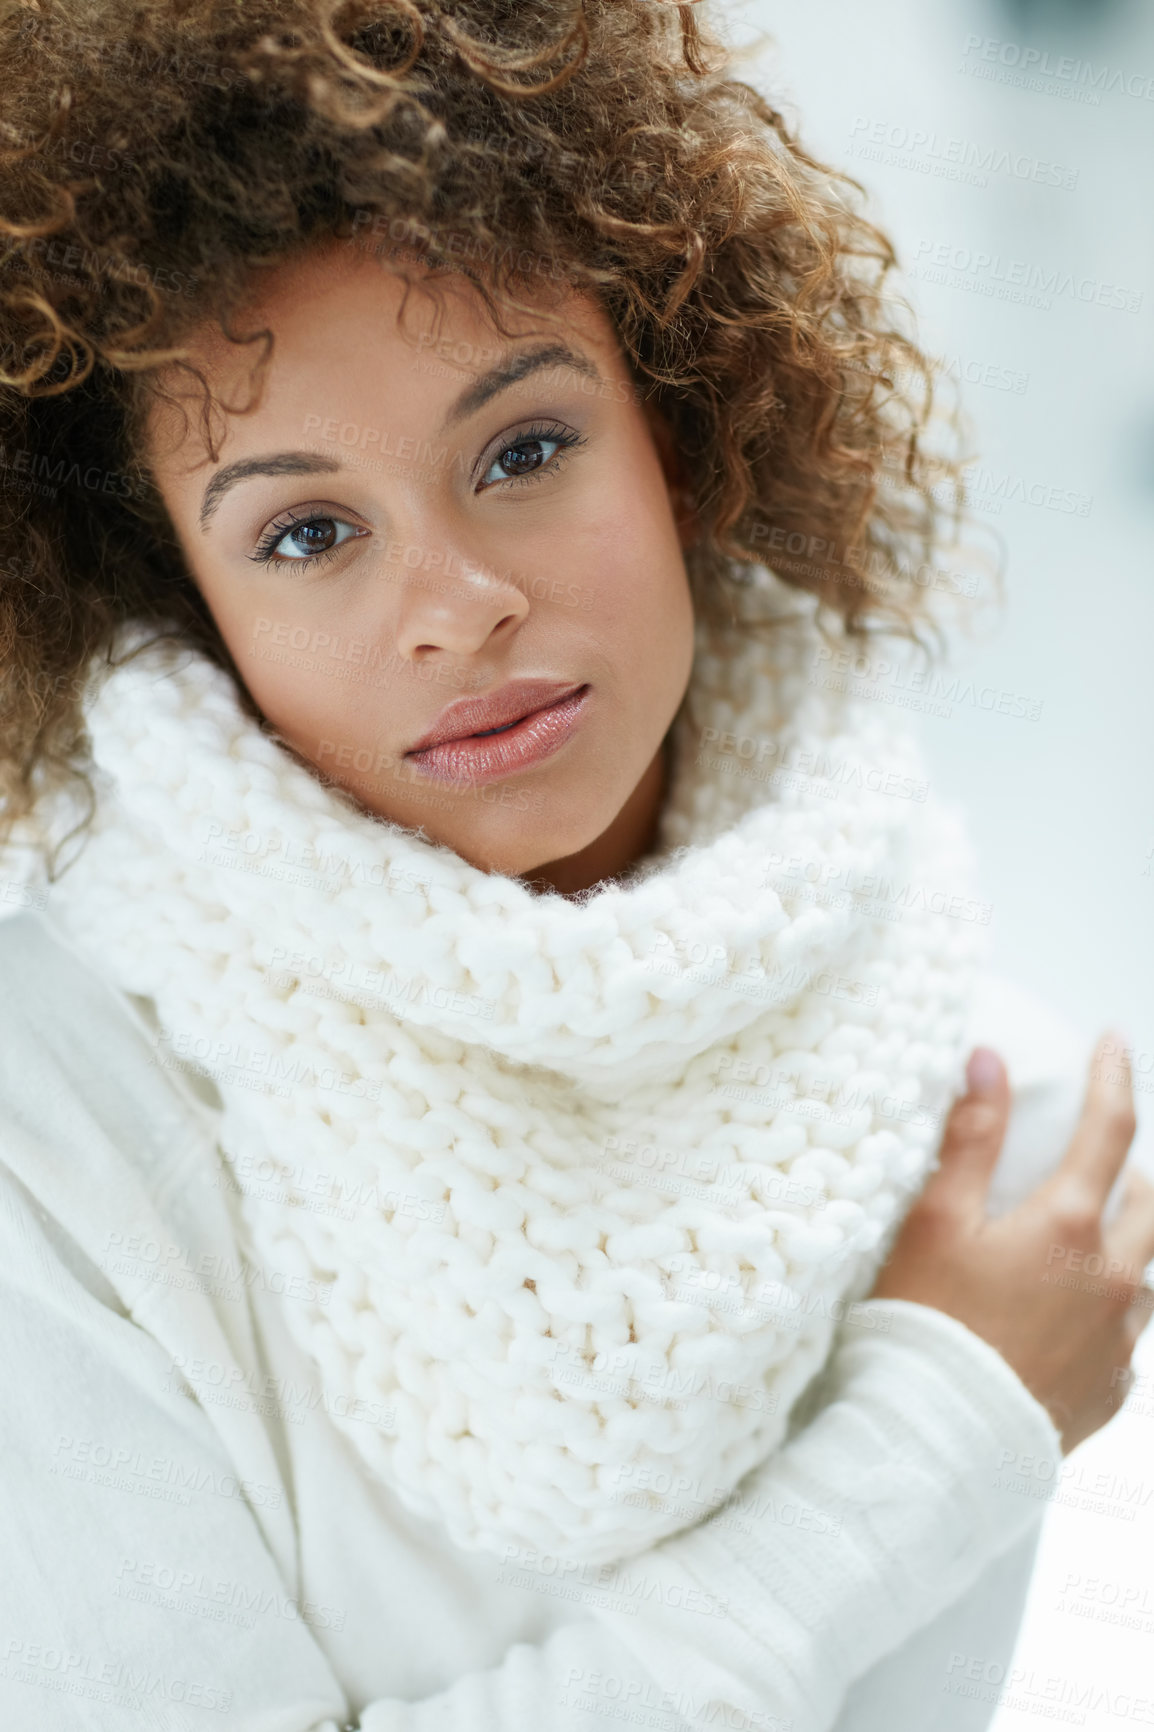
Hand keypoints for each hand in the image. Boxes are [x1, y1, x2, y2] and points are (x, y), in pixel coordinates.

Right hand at [870, 1032, 1153, 1451]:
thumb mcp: (935, 1222)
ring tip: (1090, 1237)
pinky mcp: (1112, 1390)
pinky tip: (1070, 1316)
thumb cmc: (926, 1328)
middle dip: (1131, 1169)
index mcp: (1069, 1227)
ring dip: (1128, 1241)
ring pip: (1149, 1272)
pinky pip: (1129, 1333)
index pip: (1110, 1129)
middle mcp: (1114, 1279)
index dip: (1112, 1077)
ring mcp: (1120, 1340)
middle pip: (1150, 1203)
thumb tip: (989, 1061)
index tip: (1111, 1043)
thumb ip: (969, 1138)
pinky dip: (1109, 1307)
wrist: (937, 1446)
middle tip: (1099, 1156)